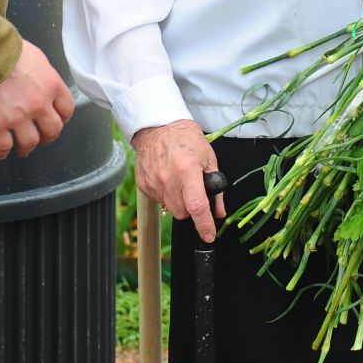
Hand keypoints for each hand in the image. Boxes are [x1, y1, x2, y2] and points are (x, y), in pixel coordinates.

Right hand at [0, 39, 74, 159]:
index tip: (58, 121)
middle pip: (53, 130)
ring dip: (27, 148)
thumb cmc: (4, 50)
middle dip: (48, 137)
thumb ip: (43, 74)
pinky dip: (3, 153)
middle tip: (42, 138)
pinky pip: (4, 147)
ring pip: (30, 142)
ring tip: (22, 149)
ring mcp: (18, 117)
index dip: (63, 118)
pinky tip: (1, 152)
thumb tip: (41, 82)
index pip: (67, 108)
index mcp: (51, 85)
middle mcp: (39, 104)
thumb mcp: (34, 56)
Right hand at [131, 119, 224, 241]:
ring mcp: (153, 182)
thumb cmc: (186, 140)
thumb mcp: (208, 159)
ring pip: (170, 208)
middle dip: (190, 209)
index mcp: (187, 171)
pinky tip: (168, 178)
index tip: (209, 235)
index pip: (197, 207)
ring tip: (179, 181)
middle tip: (193, 192)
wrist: (158, 127)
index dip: (205, 225)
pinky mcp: (143, 184)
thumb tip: (219, 213)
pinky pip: (158, 200)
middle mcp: (168, 179)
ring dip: (178, 202)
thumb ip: (215, 188)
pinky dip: (166, 195)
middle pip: (182, 213)